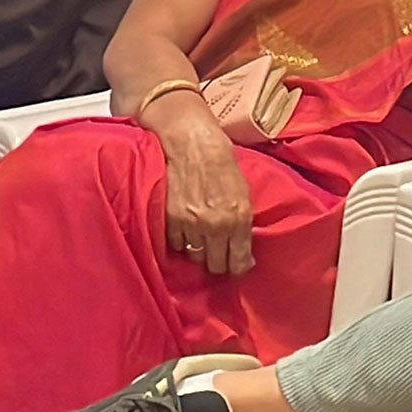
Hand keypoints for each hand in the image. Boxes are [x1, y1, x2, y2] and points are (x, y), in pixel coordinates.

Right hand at [154, 109, 253, 275]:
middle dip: (218, 263)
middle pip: (215, 265)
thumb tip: (243, 249)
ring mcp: (189, 225)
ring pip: (194, 257)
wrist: (191, 143)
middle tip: (219, 257)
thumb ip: (242, 222)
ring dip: (198, 252)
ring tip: (201, 243)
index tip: (237, 268)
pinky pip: (175, 245)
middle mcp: (214, 226)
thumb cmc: (222, 163)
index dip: (238, 268)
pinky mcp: (168, 221)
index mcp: (238, 219)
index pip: (238, 261)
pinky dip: (180, 242)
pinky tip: (185, 233)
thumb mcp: (242, 193)